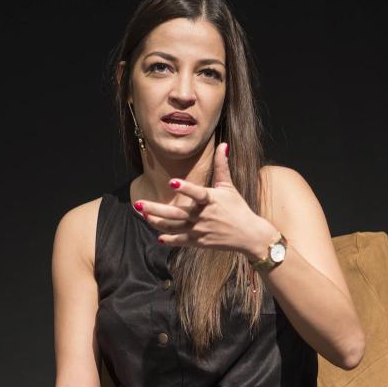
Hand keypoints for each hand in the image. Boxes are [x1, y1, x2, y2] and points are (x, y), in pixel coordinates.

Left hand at [133, 142, 279, 258]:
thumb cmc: (238, 208)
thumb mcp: (229, 187)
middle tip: (138, 203)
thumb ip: (221, 166)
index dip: (185, 188)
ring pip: (174, 227)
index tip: (171, 182)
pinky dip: (169, 239)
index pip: (197, 193)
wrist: (248, 235)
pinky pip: (180, 241)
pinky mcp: (199, 242)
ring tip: (143, 215)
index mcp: (211, 200)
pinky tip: (158, 236)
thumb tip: (223, 144)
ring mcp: (199, 230)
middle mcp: (203, 215)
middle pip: (176, 213)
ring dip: (157, 222)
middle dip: (156, 209)